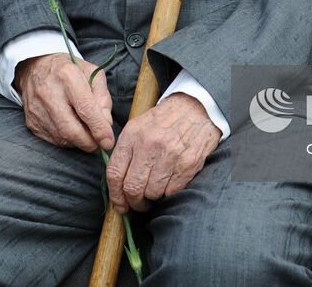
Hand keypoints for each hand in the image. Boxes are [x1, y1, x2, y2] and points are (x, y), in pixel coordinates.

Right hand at [14, 53, 114, 152]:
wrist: (36, 68)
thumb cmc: (70, 70)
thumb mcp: (93, 74)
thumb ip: (103, 98)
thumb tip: (106, 125)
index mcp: (67, 75)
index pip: (85, 109)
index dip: (99, 128)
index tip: (108, 141)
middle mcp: (49, 93)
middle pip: (70, 129)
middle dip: (88, 143)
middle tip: (99, 145)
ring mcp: (37, 109)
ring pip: (61, 138)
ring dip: (78, 143)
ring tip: (87, 135)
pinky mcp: (31, 122)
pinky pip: (52, 140)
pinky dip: (66, 141)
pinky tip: (72, 131)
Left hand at [106, 93, 219, 213]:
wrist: (196, 108)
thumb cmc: (164, 120)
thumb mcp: (138, 126)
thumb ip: (125, 151)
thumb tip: (116, 184)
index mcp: (132, 135)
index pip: (114, 173)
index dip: (115, 195)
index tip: (120, 205)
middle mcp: (149, 145)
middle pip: (132, 188)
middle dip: (133, 202)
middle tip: (138, 204)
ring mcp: (169, 155)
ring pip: (152, 193)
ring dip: (153, 197)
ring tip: (156, 190)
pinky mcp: (187, 164)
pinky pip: (172, 191)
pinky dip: (169, 193)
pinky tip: (169, 184)